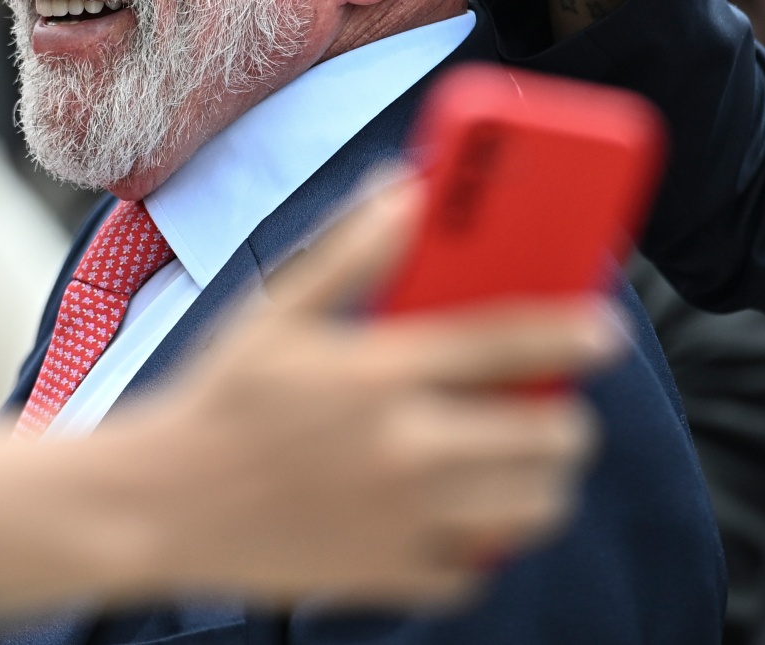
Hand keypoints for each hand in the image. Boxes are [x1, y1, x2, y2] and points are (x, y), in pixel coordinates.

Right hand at [119, 170, 617, 603]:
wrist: (157, 506)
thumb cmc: (218, 399)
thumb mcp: (275, 310)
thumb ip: (351, 252)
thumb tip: (406, 189)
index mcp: (377, 372)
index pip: (509, 343)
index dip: (572, 331)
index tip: (607, 331)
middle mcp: (403, 449)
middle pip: (546, 436)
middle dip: (562, 416)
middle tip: (549, 405)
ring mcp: (403, 520)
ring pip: (534, 507)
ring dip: (540, 481)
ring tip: (516, 459)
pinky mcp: (393, 574)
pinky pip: (480, 566)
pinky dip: (481, 542)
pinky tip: (455, 511)